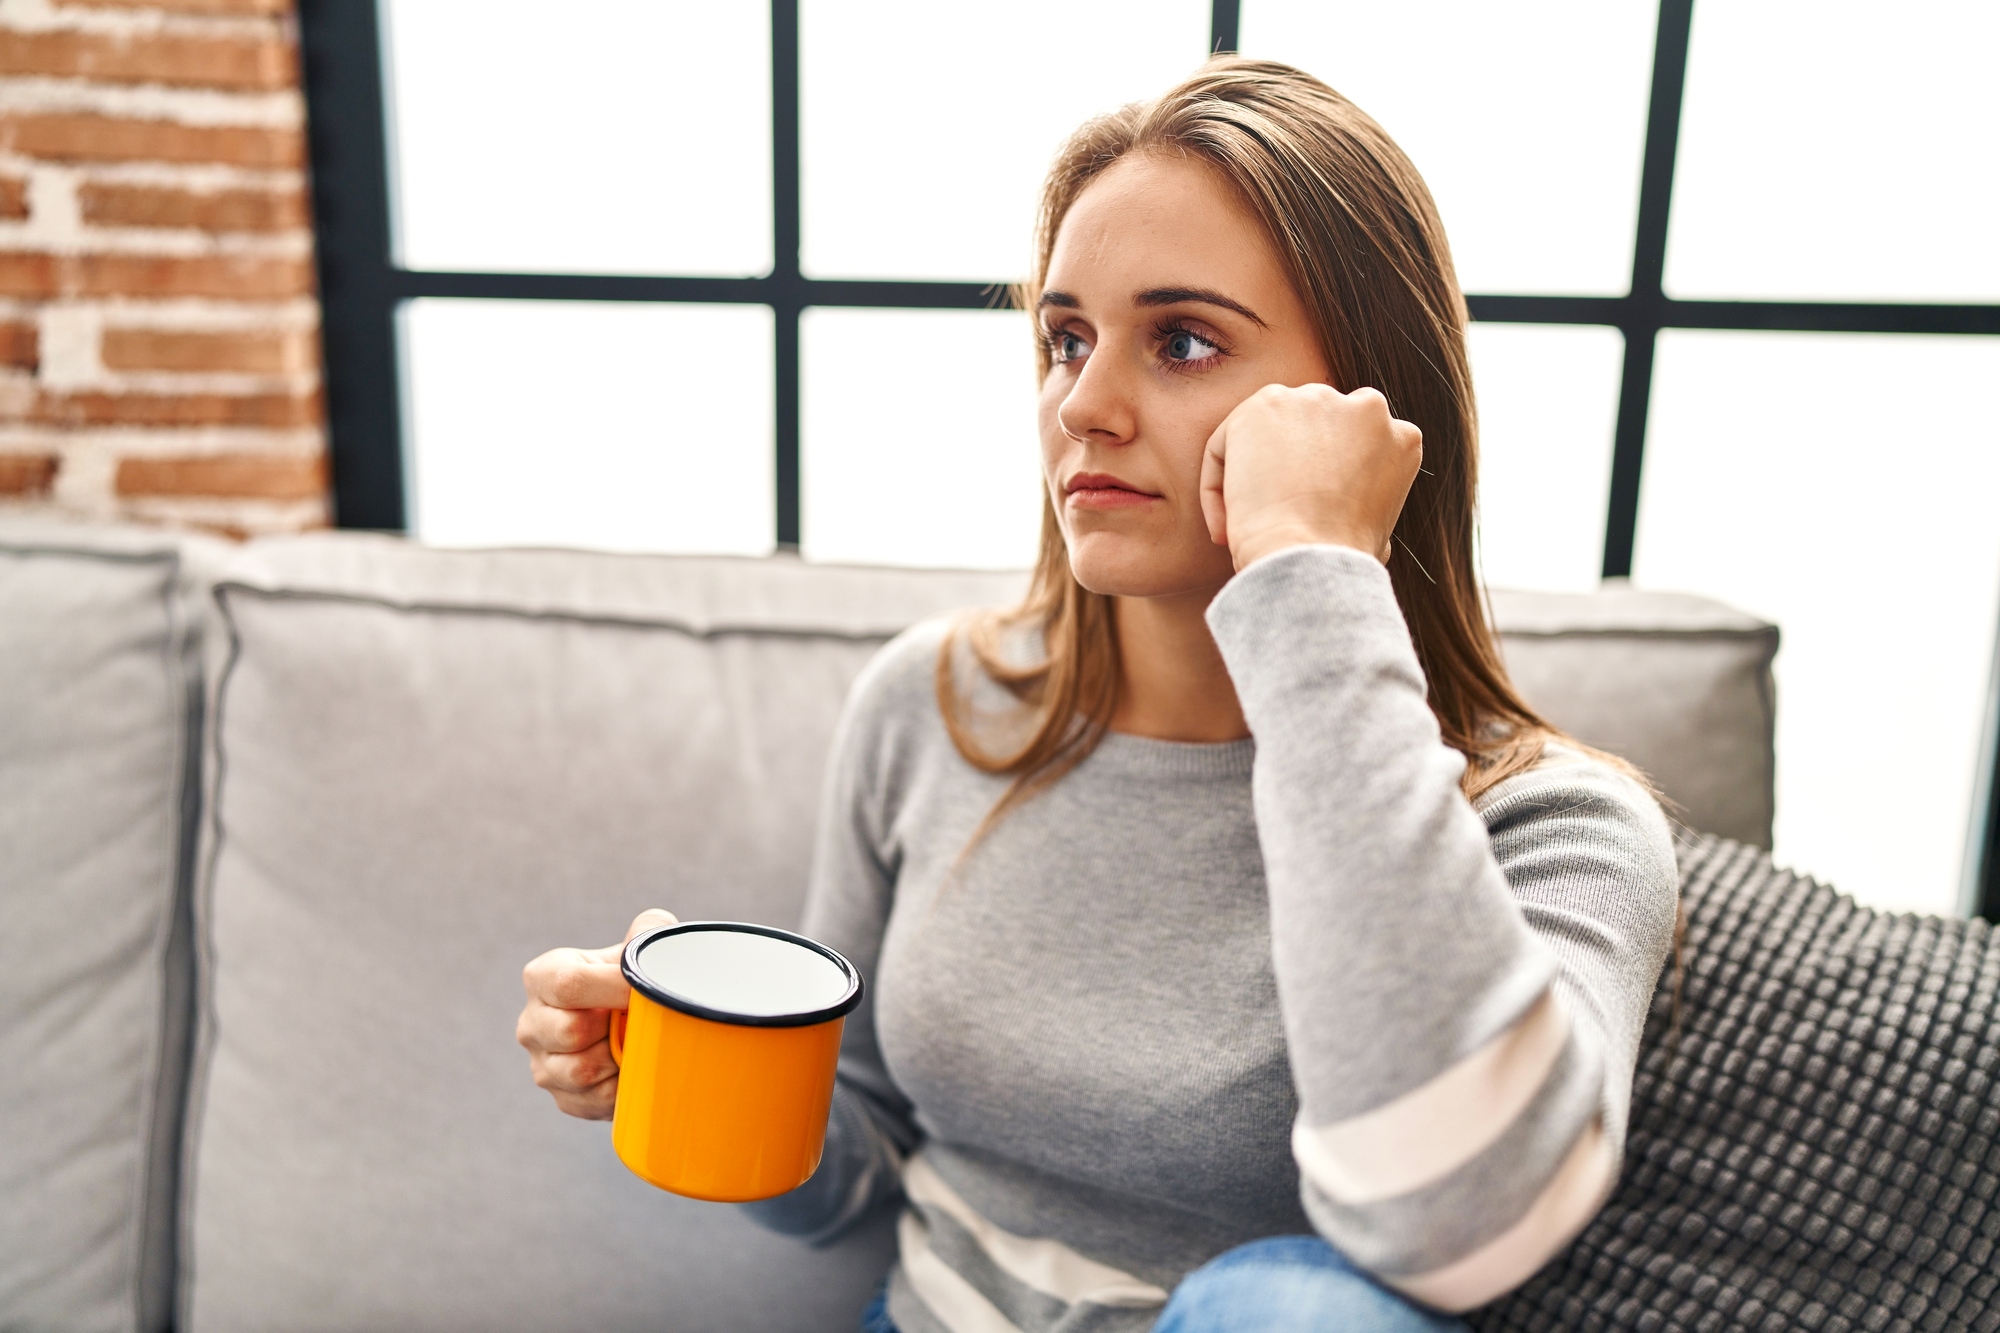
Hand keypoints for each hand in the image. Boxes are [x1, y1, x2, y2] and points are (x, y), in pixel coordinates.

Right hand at [517, 908, 675, 1120]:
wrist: (633, 1025)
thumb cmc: (631, 981)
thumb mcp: (637, 948)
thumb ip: (648, 931)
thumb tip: (653, 930)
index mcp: (543, 977)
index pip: (567, 985)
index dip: (613, 989)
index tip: (642, 990)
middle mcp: (532, 1022)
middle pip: (571, 1032)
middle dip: (613, 1026)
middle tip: (635, 1018)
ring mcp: (543, 1064)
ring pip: (581, 1071)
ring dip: (617, 1058)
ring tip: (631, 1042)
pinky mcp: (563, 1098)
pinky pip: (595, 1100)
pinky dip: (621, 1087)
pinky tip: (629, 1068)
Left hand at [1199, 383, 1422, 570]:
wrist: (1307, 555)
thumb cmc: (1342, 561)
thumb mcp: (1377, 535)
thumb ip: (1366, 508)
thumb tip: (1350, 521)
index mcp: (1400, 437)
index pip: (1354, 447)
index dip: (1325, 484)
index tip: (1306, 520)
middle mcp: (1366, 406)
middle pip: (1313, 431)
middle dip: (1290, 468)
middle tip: (1272, 516)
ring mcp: (1315, 400)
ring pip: (1269, 433)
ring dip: (1253, 474)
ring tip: (1246, 524)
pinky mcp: (1267, 404)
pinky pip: (1228, 442)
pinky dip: (1217, 483)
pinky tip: (1225, 524)